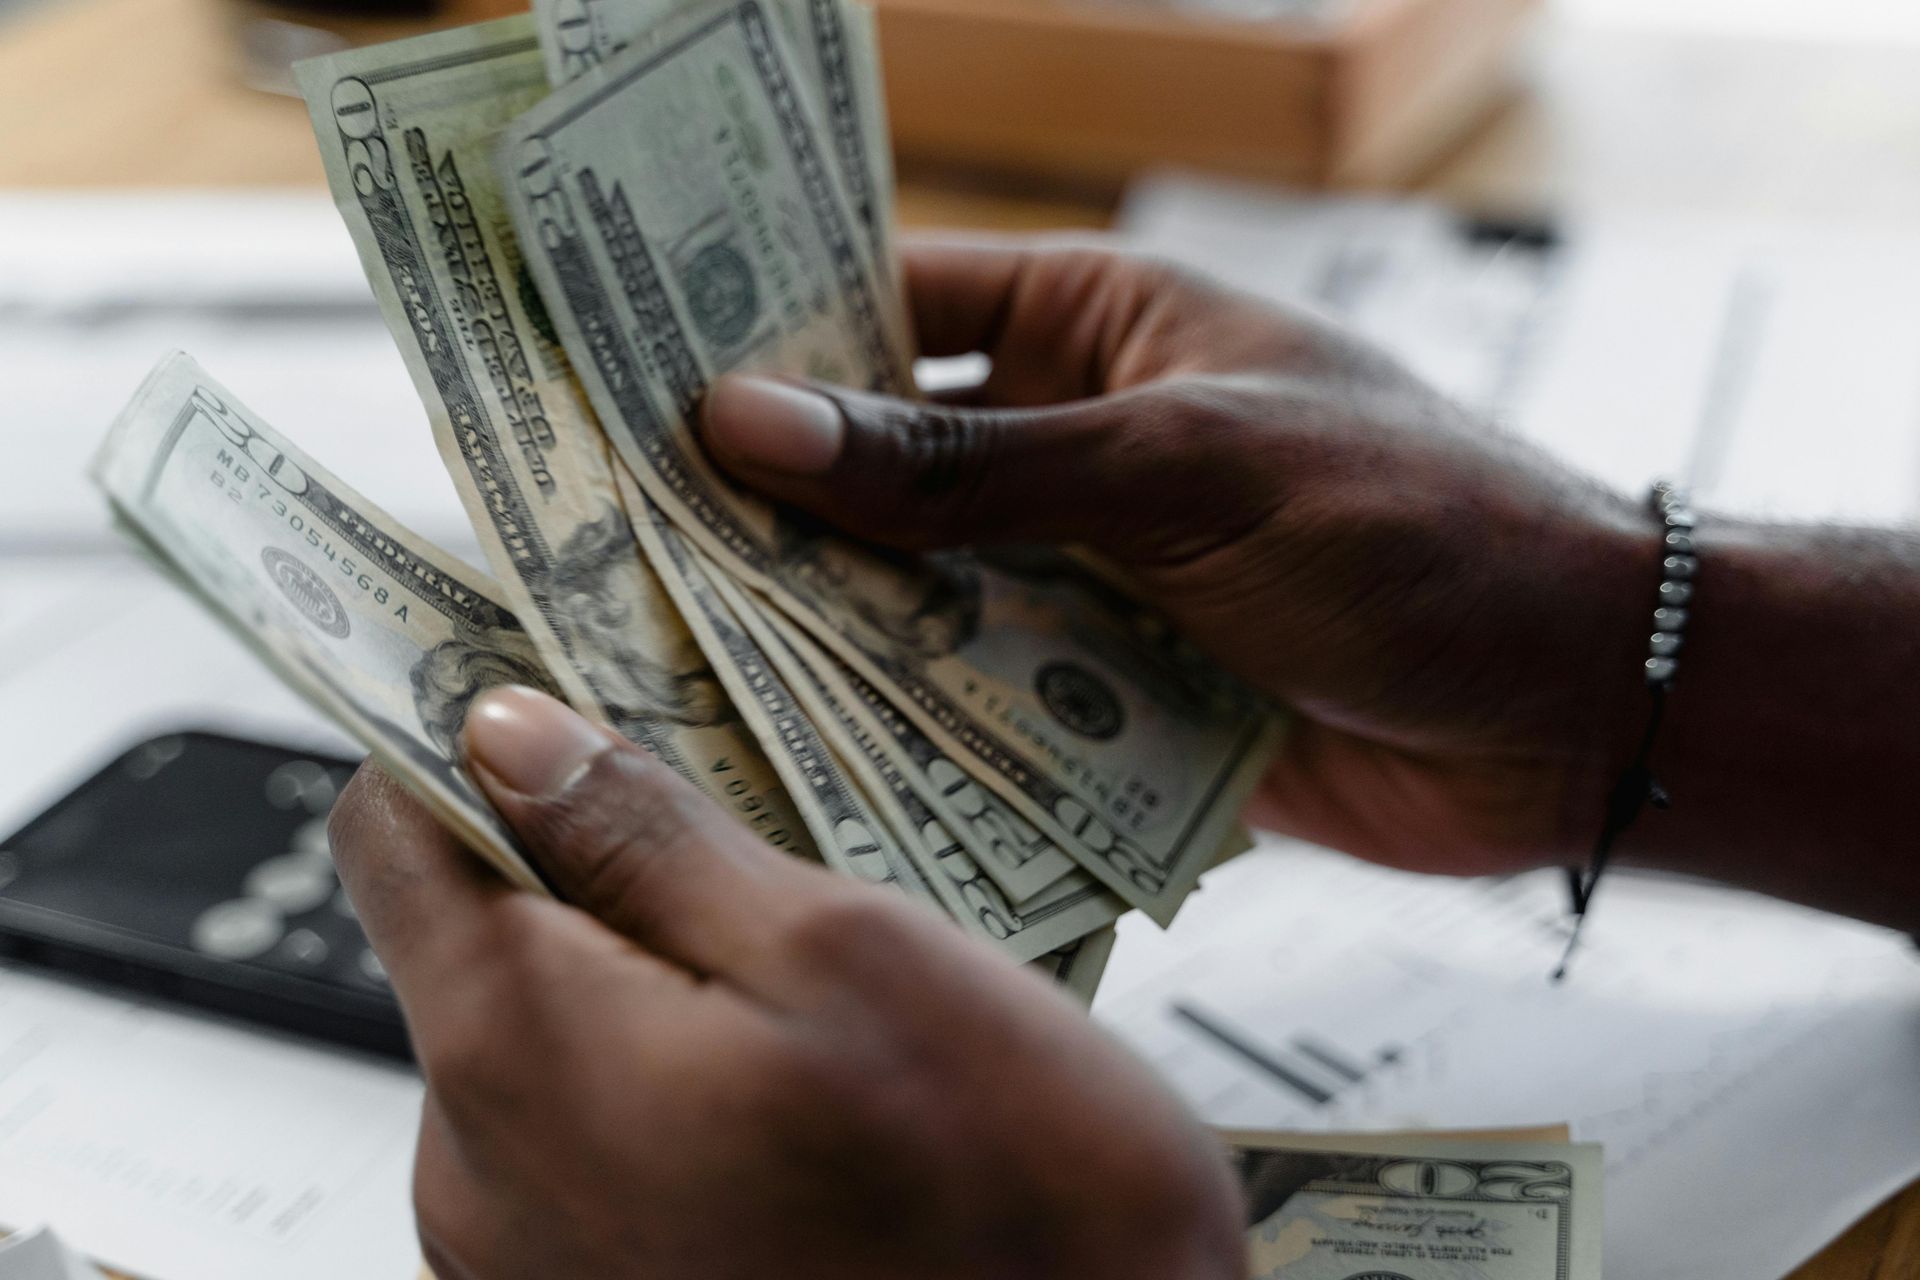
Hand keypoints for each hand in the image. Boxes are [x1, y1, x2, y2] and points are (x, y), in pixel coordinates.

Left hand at [327, 686, 1242, 1279]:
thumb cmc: (1019, 1211)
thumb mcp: (853, 954)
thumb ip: (653, 839)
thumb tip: (509, 734)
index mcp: (525, 1053)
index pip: (394, 832)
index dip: (468, 738)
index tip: (565, 686)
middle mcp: (483, 1175)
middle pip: (478, 936)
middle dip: (597, 862)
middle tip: (757, 827)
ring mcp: (527, 1263)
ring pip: (550, 1036)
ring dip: (654, 974)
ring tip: (812, 969)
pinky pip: (593, 1136)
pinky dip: (672, 1074)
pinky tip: (804, 1079)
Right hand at [701, 238, 1656, 876]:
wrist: (1575, 709)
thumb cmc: (1416, 526)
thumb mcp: (1185, 468)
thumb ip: (972, 467)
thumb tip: (753, 424)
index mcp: (1105, 330)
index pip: (899, 309)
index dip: (770, 338)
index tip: (628, 378)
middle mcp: (1082, 449)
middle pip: (889, 469)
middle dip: (774, 507)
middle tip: (609, 541)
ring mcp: (1093, 578)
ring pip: (921, 595)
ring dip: (828, 630)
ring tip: (669, 657)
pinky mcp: (1115, 699)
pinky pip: (983, 703)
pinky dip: (910, 728)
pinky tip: (800, 756)